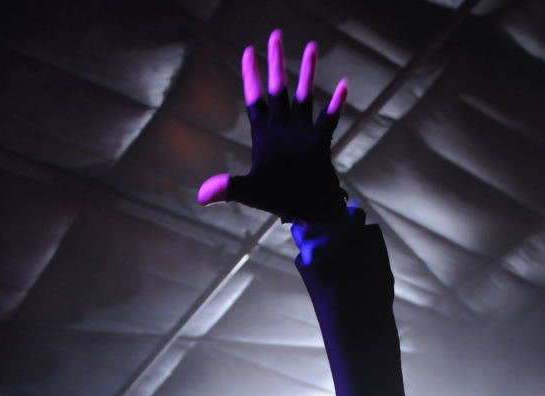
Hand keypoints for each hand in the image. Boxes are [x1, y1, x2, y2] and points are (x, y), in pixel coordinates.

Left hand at [197, 29, 347, 221]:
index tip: (248, 51)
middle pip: (278, 87)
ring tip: (310, 46)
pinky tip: (342, 84)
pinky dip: (335, 103)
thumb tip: (202, 195)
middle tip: (274, 34)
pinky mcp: (319, 143)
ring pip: (304, 96)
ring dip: (307, 72)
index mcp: (264, 135)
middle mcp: (283, 128)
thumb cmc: (278, 200)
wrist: (305, 211)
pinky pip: (328, 120)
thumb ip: (229, 187)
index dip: (251, 75)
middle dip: (276, 61)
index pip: (255, 99)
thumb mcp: (251, 191)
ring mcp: (302, 133)